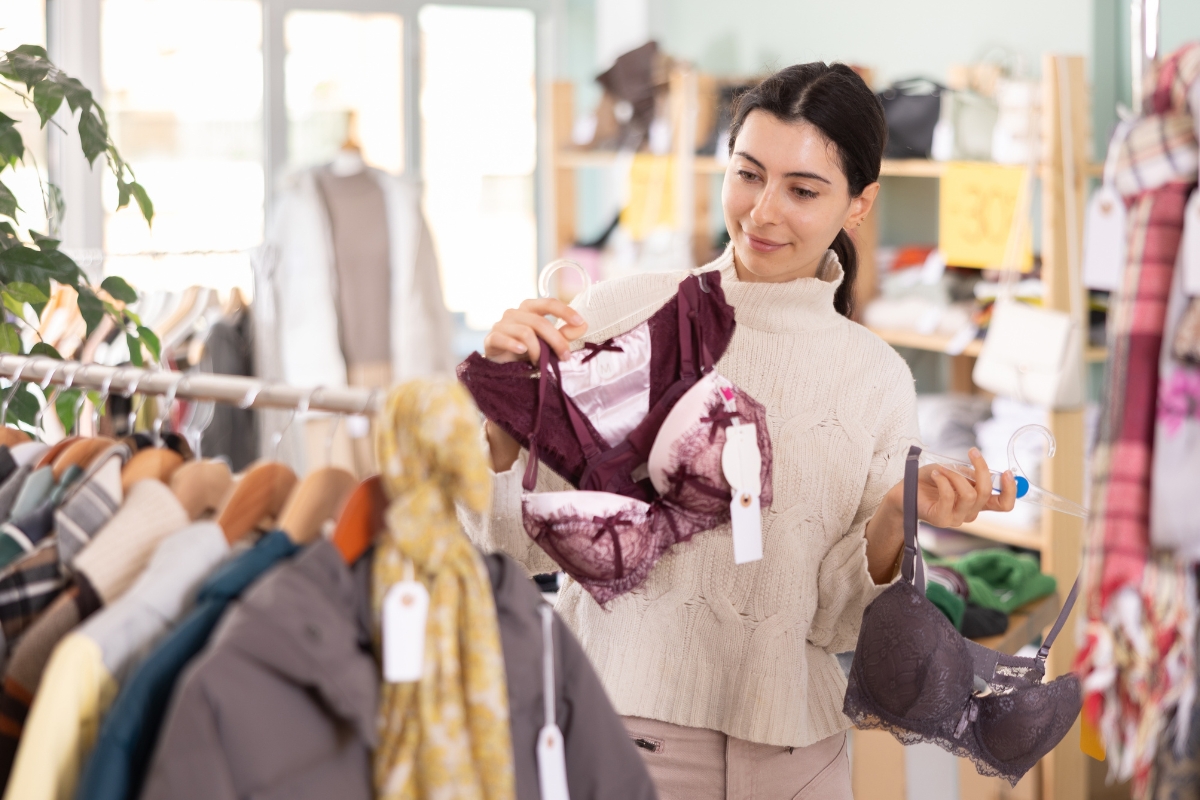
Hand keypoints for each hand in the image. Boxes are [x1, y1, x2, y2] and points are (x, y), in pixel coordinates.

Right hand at [483, 298, 587, 363]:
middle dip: (556, 340)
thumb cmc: (527, 350)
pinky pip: (503, 338)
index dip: (565, 311)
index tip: (580, 322)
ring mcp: (501, 324)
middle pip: (540, 322)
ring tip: (539, 362)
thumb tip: (583, 325)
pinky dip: (514, 345)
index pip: (549, 303)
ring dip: (537, 350)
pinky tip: (522, 352)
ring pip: (525, 332)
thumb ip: (565, 333)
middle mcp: (514, 312)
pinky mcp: (491, 338)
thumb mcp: (549, 342)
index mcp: (530, 308)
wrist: (501, 365)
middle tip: (565, 356)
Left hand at [886, 447, 1017, 528]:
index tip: (1007, 471)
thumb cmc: (930, 480)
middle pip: (986, 493)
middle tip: (972, 452)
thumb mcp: (954, 471)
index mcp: (977, 503)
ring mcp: (956, 519)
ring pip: (968, 495)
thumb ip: (970, 473)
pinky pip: (949, 497)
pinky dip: (943, 480)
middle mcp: (970, 513)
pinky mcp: (941, 519)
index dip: (1011, 490)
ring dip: (955, 475)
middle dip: (981, 469)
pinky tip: (935, 474)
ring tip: (942, 468)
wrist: (903, 491)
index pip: (1003, 504)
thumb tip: (986, 471)